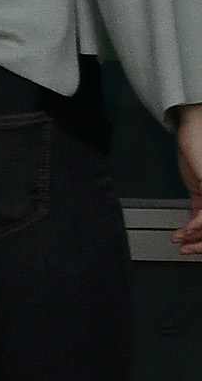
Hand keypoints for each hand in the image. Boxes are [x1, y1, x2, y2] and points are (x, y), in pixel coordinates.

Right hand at [171, 107, 201, 256]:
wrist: (194, 129)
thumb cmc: (197, 151)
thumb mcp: (199, 185)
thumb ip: (200, 206)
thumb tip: (195, 226)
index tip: (191, 248)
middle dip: (201, 244)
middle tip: (187, 250)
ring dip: (197, 237)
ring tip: (181, 240)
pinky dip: (195, 225)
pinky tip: (185, 229)